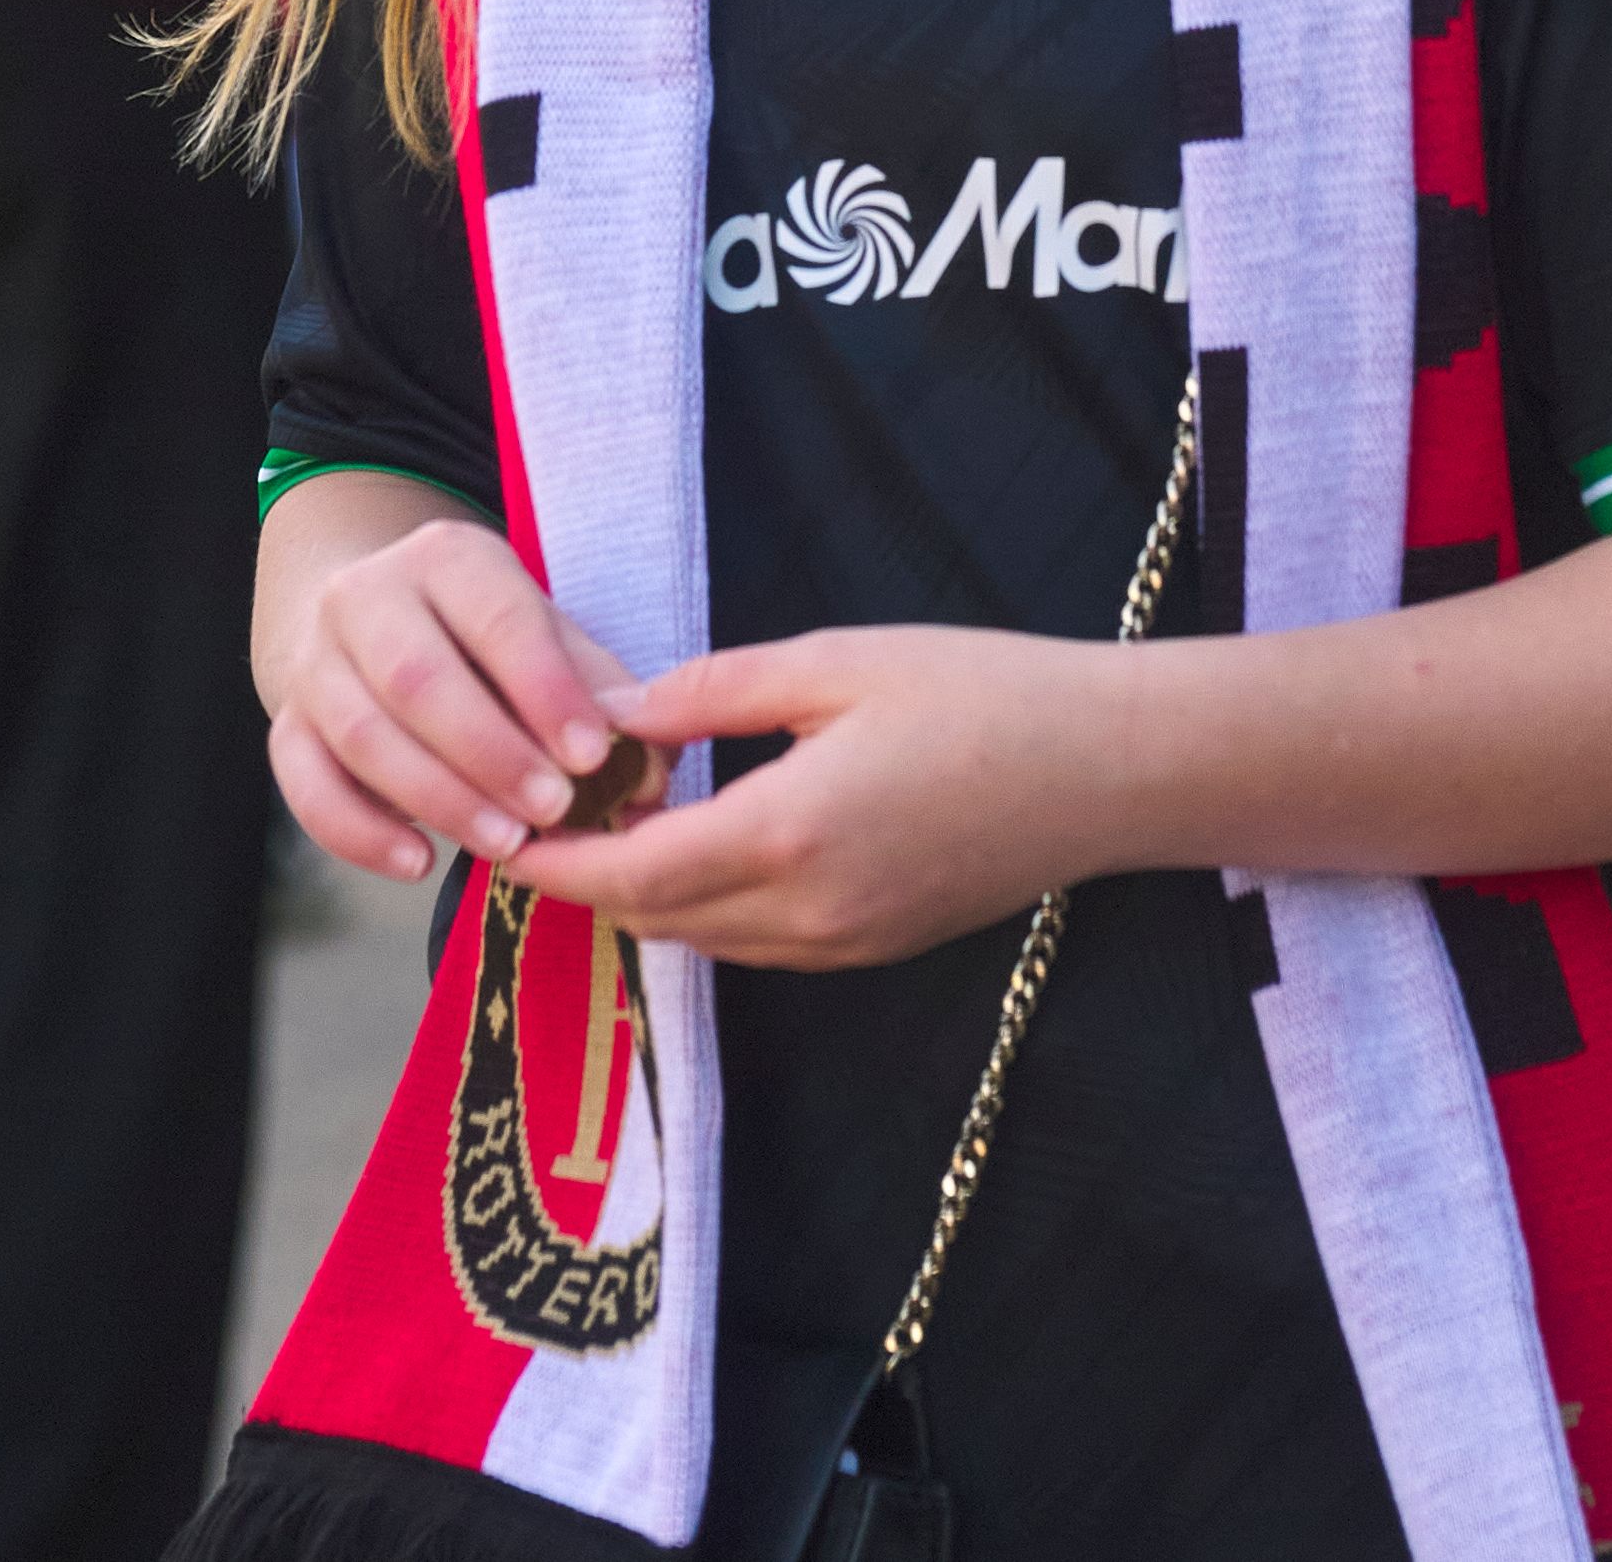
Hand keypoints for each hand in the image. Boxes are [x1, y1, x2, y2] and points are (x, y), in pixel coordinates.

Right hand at [266, 514, 636, 884]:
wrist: (371, 616)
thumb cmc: (483, 634)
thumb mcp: (544, 631)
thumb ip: (596, 693)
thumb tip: (647, 772)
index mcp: (446, 556)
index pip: (497, 618)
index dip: (544, 689)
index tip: (593, 756)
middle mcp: (366, 596)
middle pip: (418, 678)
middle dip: (491, 753)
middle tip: (553, 811)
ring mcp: (315, 660)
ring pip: (362, 735)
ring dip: (439, 799)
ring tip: (506, 845)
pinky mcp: (287, 722)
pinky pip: (305, 784)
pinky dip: (358, 832)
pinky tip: (418, 863)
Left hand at [509, 627, 1130, 969]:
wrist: (1109, 769)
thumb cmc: (983, 694)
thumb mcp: (838, 662)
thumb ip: (714, 693)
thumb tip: (618, 715)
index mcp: (788, 832)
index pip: (632, 874)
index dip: (556, 865)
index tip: (501, 839)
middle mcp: (808, 911)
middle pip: (655, 921)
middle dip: (588, 884)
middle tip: (541, 823)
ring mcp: (846, 943)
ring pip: (705, 942)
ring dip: (647, 899)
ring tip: (611, 831)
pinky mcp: (876, 949)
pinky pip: (760, 946)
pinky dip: (708, 910)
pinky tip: (702, 850)